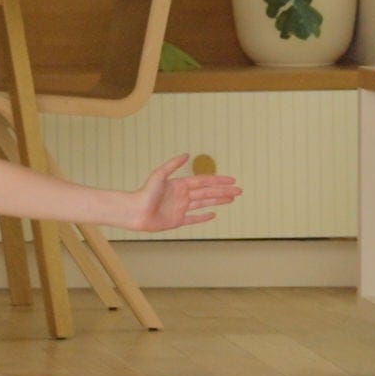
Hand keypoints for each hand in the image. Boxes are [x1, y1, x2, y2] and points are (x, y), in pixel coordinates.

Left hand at [125, 153, 239, 231]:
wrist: (135, 212)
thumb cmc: (144, 193)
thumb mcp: (159, 175)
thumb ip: (172, 165)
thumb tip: (187, 154)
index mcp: (180, 185)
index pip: (204, 181)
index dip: (218, 181)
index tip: (232, 180)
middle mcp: (182, 196)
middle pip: (207, 192)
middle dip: (223, 191)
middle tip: (239, 190)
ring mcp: (181, 208)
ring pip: (204, 203)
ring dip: (218, 201)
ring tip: (232, 199)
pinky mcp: (177, 220)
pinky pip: (194, 218)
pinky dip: (203, 217)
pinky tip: (213, 214)